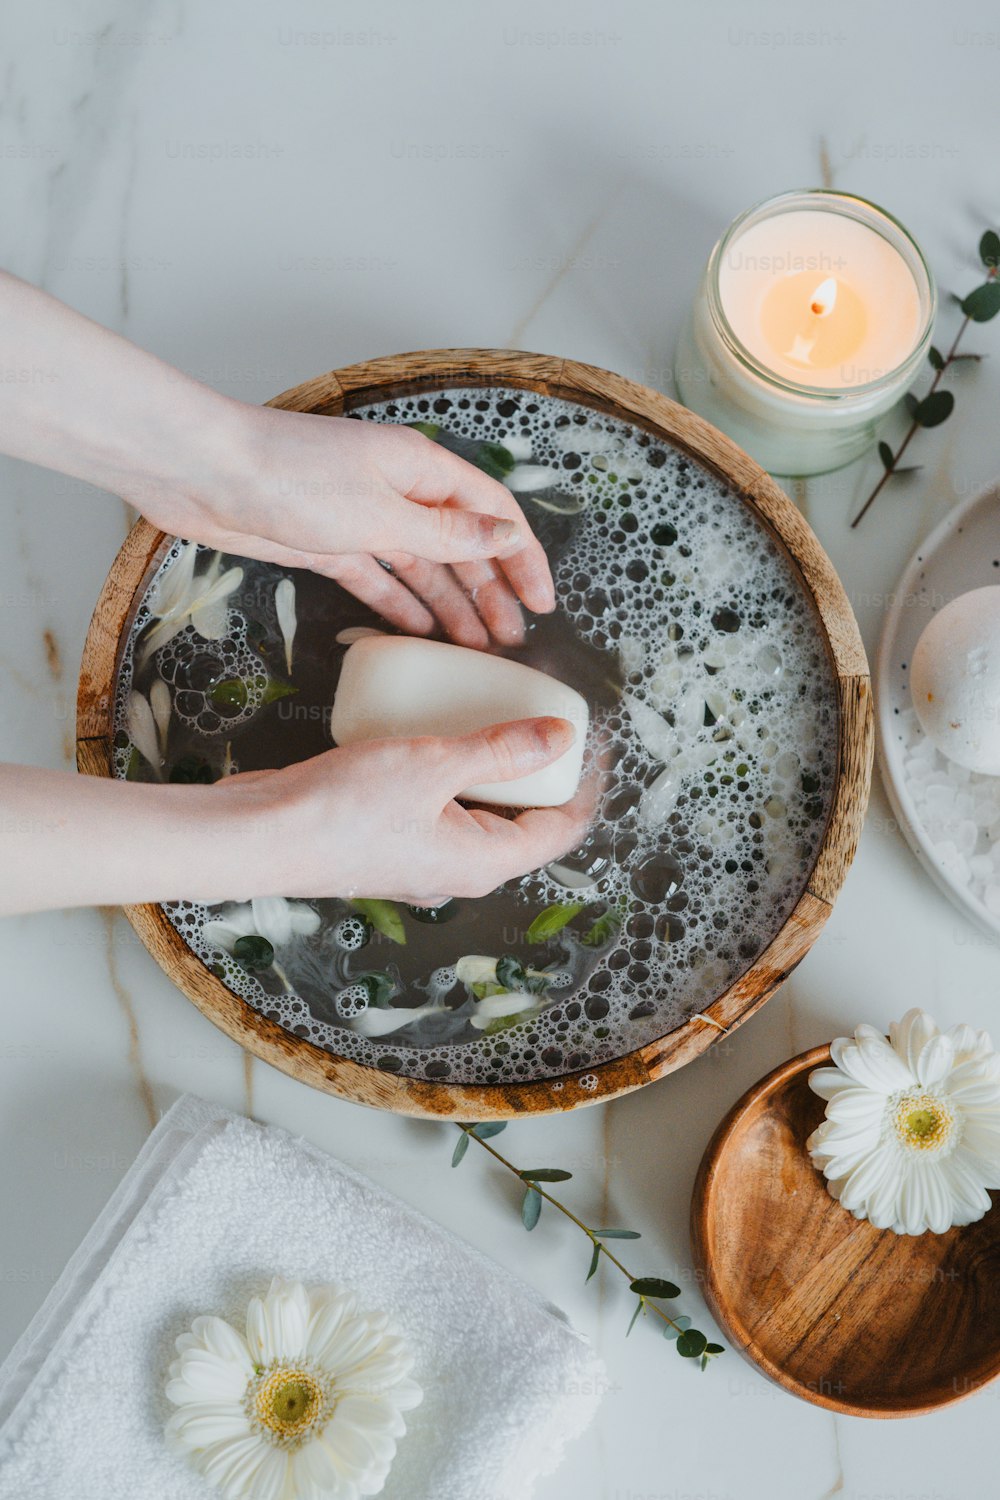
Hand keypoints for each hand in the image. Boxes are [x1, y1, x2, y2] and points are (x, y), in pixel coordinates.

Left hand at [143, 407, 554, 648]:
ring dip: (450, 605)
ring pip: (421, 566)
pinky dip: (400, 604)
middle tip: (511, 643)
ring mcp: (362, 517)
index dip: (522, 557)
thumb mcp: (381, 512)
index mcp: (422, 468)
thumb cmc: (292, 477)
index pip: (493, 513)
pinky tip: (420, 633)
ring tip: (475, 648)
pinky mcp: (327, 544)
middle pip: (460, 544)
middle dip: (489, 591)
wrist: (205, 472)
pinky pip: (377, 578)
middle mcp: (398, 490)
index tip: (543, 603)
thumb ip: (446, 533)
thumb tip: (506, 538)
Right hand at [222, 716, 591, 904]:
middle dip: (537, 769)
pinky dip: (447, 772)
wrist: (257, 837)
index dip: (583, 781)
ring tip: (490, 716)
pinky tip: (431, 734)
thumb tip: (561, 736)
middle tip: (540, 715)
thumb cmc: (342, 811)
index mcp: (483, 863)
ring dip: (489, 768)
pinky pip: (436, 806)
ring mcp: (419, 859)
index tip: (590, 737)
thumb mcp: (435, 765)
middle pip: (521, 820)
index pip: (561, 828)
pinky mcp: (387, 842)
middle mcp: (456, 870)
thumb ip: (501, 749)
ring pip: (476, 812)